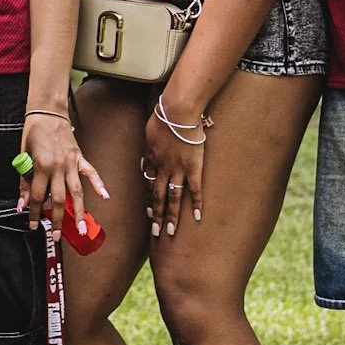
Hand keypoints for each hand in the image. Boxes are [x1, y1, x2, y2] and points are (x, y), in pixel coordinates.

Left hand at [17, 106, 106, 230]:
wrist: (47, 112)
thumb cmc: (33, 133)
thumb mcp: (23, 156)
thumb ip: (24, 181)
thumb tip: (22, 203)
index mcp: (41, 166)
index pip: (37, 196)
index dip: (33, 213)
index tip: (32, 225)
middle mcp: (58, 167)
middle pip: (58, 200)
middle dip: (57, 220)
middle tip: (56, 236)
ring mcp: (71, 163)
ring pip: (76, 192)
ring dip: (79, 212)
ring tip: (82, 230)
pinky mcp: (80, 157)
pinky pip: (91, 173)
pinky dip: (99, 185)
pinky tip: (105, 197)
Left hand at [143, 103, 205, 237]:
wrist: (177, 111)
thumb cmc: (163, 115)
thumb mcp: (149, 130)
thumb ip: (149, 145)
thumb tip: (147, 154)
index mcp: (151, 159)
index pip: (148, 184)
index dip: (148, 199)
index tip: (148, 212)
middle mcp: (162, 168)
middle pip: (157, 196)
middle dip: (156, 215)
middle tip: (156, 232)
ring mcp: (178, 169)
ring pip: (173, 197)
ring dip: (172, 216)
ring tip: (171, 232)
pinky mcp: (194, 167)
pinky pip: (195, 190)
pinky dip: (196, 204)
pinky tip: (197, 217)